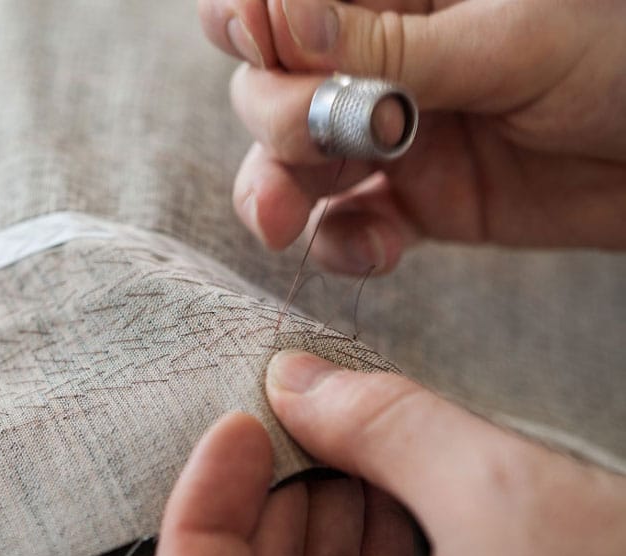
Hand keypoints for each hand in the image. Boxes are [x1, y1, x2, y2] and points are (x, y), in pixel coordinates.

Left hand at [150, 351, 625, 555]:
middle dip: (275, 498)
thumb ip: (384, 426)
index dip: (200, 515)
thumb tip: (293, 377)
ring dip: (326, 513)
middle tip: (310, 423)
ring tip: (367, 450)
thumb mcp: (501, 500)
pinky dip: (371, 545)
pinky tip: (402, 489)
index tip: (237, 428)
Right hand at [197, 0, 625, 273]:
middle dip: (276, 116)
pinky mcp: (414, 204)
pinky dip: (343, 246)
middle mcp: (377, 64)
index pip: (280, 2)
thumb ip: (388, 42)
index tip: (262, 44)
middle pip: (269, 87)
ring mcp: (389, 139)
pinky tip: (370, 250)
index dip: (248, 21)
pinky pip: (348, 229)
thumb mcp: (506, 37)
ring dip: (275, 192)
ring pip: (292, 166)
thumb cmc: (620, 59)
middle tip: (311, 136)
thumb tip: (280, 20)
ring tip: (278, 220)